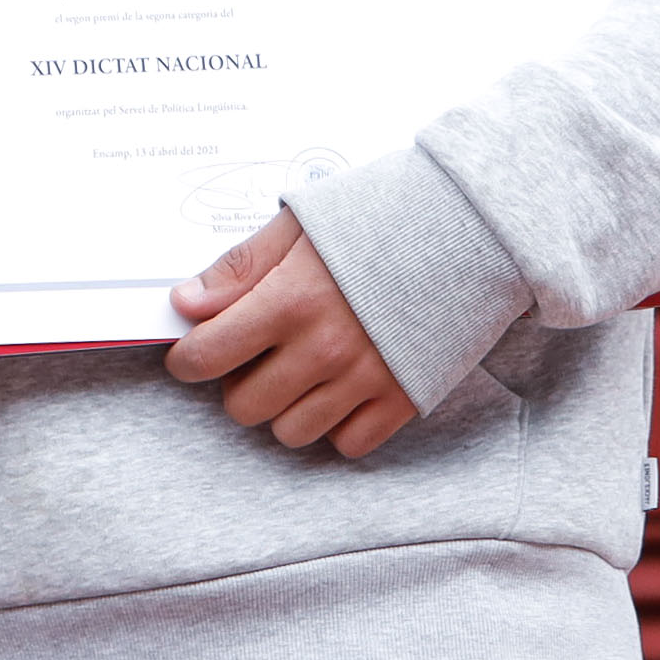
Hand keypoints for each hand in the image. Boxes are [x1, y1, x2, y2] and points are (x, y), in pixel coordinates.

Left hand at [167, 210, 416, 456]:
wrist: (472, 228)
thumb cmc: (384, 216)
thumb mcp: (302, 224)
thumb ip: (241, 268)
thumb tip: (186, 304)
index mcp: (290, 300)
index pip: (208, 356)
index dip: (188, 359)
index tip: (193, 353)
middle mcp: (323, 349)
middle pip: (244, 406)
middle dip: (239, 383)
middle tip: (259, 355)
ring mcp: (365, 380)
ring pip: (291, 432)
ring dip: (286, 407)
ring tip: (303, 369)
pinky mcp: (403, 399)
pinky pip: (349, 443)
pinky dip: (338, 424)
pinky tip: (342, 388)